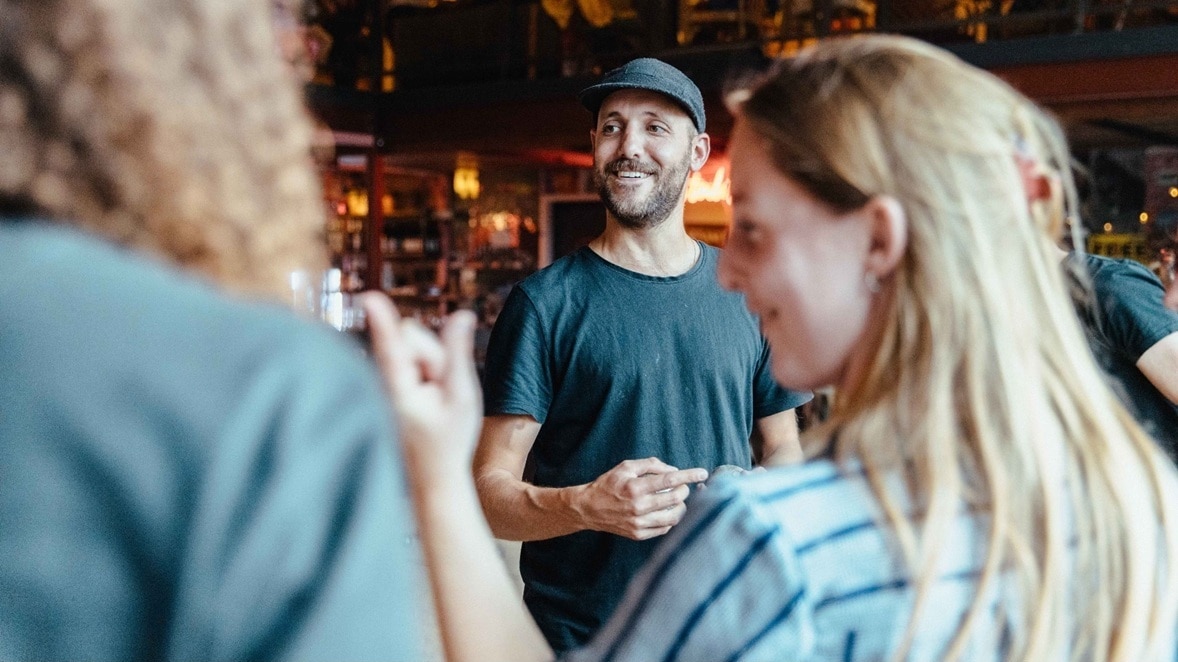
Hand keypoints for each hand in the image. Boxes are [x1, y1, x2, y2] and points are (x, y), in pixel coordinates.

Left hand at [361, 292, 481, 482]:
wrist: (434, 477)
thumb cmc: (450, 440)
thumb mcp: (463, 396)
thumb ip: (458, 354)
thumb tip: (463, 314)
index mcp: (399, 391)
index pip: (392, 347)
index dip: (384, 321)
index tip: (368, 297)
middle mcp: (384, 383)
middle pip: (411, 338)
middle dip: (433, 354)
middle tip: (444, 391)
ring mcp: (384, 383)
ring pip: (412, 348)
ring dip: (430, 366)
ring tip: (436, 400)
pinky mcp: (387, 384)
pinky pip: (409, 360)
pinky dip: (423, 374)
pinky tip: (428, 399)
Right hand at [574, 458, 707, 540]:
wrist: (589, 508)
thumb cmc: (609, 484)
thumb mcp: (626, 466)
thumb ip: (650, 465)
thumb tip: (673, 470)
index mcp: (635, 487)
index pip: (669, 480)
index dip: (688, 475)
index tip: (702, 472)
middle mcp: (638, 507)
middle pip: (674, 498)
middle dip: (685, 490)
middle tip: (683, 486)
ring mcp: (639, 523)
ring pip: (673, 517)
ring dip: (681, 506)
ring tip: (678, 500)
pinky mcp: (638, 534)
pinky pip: (664, 528)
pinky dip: (671, 519)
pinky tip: (668, 511)